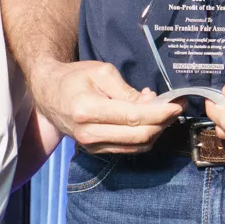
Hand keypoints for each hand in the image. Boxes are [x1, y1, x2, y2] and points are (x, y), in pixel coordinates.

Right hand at [32, 59, 179, 153]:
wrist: (47, 93)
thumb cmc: (74, 77)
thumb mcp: (101, 73)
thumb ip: (127, 91)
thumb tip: (151, 103)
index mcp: (88, 110)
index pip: (133, 117)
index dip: (160, 113)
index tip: (177, 104)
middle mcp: (89, 133)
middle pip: (139, 136)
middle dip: (163, 123)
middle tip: (175, 107)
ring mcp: (91, 145)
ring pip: (136, 146)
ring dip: (156, 131)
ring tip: (163, 112)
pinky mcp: (95, 150)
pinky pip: (128, 148)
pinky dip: (143, 136)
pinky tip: (147, 120)